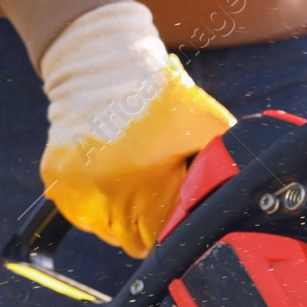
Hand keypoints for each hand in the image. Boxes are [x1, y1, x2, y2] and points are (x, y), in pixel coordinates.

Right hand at [39, 3, 234, 257]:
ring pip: (104, 231)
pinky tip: (108, 175)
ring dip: (119, 217)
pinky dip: (93, 202)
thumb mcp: (208, 125)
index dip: (171, 229)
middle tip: (153, 193)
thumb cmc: (160, 96)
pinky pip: (79, 213)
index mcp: (149, 189)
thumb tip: (250, 190)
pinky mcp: (56, 179)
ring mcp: (78, 190)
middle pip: (131, 242)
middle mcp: (109, 195)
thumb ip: (228, 160)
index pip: (161, 241)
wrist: (103, 64)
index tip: (174, 212)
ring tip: (131, 181)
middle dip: (146, 225)